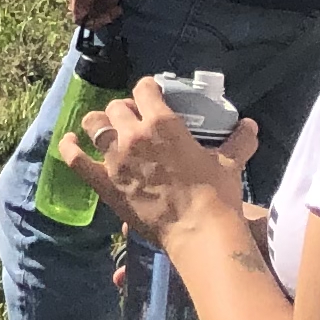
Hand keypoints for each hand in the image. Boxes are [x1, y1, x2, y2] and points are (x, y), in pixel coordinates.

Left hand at [67, 83, 257, 244]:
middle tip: (134, 120)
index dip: (147, 88)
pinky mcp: (105, 182)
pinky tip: (68, 141)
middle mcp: (135, 134)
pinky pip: (76, 160)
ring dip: (99, 122)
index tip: (151, 93)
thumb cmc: (216, 194)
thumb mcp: (230, 163)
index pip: (145, 89)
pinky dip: (68, 148)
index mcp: (163, 123)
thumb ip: (240, 141)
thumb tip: (251, 125)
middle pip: (118, 107)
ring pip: (95, 124)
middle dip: (125, 108)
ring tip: (107, 128)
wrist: (199, 230)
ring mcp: (116, 158)